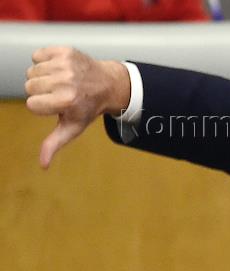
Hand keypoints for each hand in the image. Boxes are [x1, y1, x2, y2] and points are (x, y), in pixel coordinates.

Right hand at [24, 46, 130, 168]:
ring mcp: (65, 65)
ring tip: (60, 82)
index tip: (56, 106)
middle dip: (40, 91)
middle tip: (58, 93)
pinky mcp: (64, 51)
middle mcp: (66, 82)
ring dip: (42, 76)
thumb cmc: (86, 109)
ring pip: (32, 71)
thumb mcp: (72, 128)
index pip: (32, 104)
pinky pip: (38, 55)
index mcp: (66, 102)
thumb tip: (43, 165)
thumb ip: (54, 144)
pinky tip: (60, 69)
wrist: (107, 85)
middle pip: (29, 86)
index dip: (41, 106)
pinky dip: (44, 61)